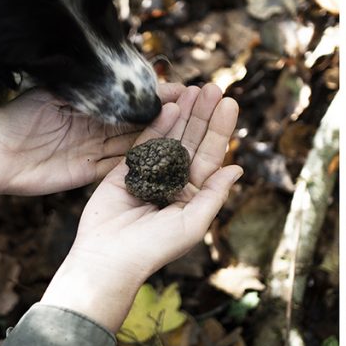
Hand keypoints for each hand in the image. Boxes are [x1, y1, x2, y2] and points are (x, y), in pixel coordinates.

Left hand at [0, 83, 193, 201]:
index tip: (184, 90)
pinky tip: (166, 157)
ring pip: (135, 143)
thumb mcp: (55, 93)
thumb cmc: (17, 118)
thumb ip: (86, 86)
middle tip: (199, 107)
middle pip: (139, 121)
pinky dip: (143, 162)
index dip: (158, 96)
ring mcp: (94, 151)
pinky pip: (121, 166)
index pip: (131, 100)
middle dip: (168, 114)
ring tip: (191, 129)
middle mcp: (97, 128)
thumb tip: (116, 72)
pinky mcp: (90, 173)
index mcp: (90, 106)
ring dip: (162, 137)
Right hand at [40, 83, 241, 331]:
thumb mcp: (192, 222)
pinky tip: (171, 105)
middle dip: (204, 114)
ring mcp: (150, 173)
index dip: (220, 130)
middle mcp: (174, 180)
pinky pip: (144, 141)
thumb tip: (237, 167)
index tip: (230, 104)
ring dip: (184, 113)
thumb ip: (214, 194)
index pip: (211, 156)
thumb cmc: (154, 248)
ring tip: (195, 88)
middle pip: (193, 140)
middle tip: (214, 87)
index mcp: (193, 194)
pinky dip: (157, 124)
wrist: (108, 258)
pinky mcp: (126, 169)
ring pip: (171, 136)